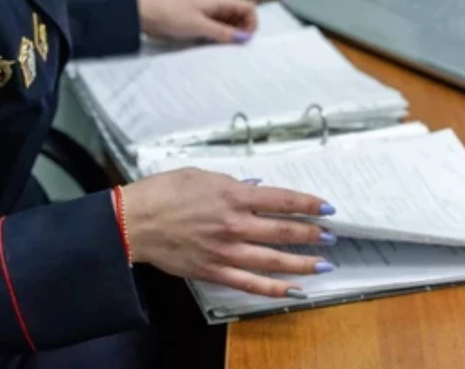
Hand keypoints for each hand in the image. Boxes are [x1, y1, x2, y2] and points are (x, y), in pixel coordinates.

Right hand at [122, 168, 335, 297]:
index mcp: (232, 195)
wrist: (135, 221)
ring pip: (273, 260)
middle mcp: (234, 224)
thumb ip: (230, 182)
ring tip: (323, 263)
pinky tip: (292, 290)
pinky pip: (250, 284)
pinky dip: (274, 289)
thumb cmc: (162, 193)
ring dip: (302, 262)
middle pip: (283, 230)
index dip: (308, 204)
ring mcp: (225, 250)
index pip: (281, 200)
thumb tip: (255, 188)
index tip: (325, 208)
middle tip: (330, 235)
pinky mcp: (214, 270)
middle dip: (311, 233)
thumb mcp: (198, 175)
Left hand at [137, 0, 257, 43]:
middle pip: (239, 17)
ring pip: (227, 25)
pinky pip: (215, 31)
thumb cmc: (172, 16)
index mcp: (218, 1)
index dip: (251, 23)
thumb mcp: (199, 26)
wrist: (146, 15)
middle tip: (235, 48)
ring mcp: (206, 15)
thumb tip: (245, 38)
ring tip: (224, 50)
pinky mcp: (197, 24)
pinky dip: (218, 39)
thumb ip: (222, 32)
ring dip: (229, 36)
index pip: (247, 7)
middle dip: (241, 31)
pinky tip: (213, 48)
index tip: (245, 40)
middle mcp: (215, 7)